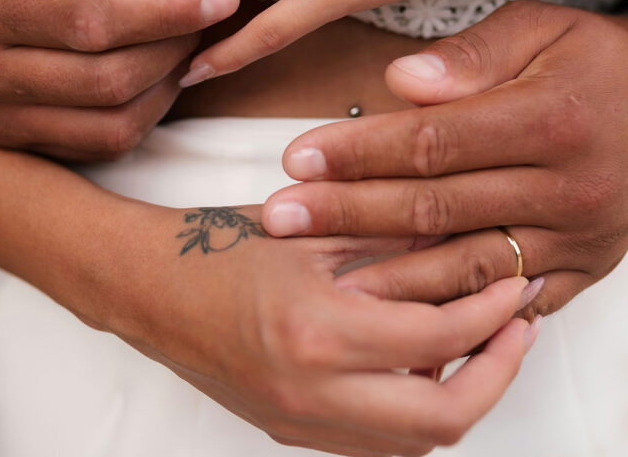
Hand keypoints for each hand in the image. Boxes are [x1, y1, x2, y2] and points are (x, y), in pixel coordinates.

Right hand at [0, 0, 239, 159]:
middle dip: (178, 43)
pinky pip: (108, 142)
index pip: (92, 17)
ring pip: (117, 120)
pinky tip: (161, 71)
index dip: (165, 9)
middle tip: (212, 8)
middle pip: (112, 78)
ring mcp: (5, 114)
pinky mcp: (26, 141)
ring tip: (187, 35)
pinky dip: (151, 108)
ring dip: (170, 79)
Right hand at [111, 202, 536, 455]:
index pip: (437, 338)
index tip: (514, 289)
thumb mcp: (306, 228)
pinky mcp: (288, 430)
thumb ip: (382, 235)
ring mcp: (298, 421)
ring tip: (478, 346)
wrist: (148, 287)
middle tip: (515, 330)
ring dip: (459, 398)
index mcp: (317, 331)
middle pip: (441, 419)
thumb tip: (450, 238)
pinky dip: (413, 414)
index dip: (490, 315)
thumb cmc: (215, 247)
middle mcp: (311, 392)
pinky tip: (418, 367)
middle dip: (496, 375)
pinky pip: (374, 443)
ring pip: (412, 443)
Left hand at [262, 0, 627, 318]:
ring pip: (462, 268)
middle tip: (281, 216)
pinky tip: (399, 315)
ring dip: (385, 275)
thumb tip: (402, 81)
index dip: (358, 153)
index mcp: (549, 118)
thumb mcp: (543, 28)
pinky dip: (451, 311)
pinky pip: (507, 302)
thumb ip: (474, 54)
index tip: (297, 158)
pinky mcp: (581, 270)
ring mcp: (574, 239)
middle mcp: (564, 187)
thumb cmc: (597, 61)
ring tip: (320, 277)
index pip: (431, 142)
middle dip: (347, 213)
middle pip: (433, 208)